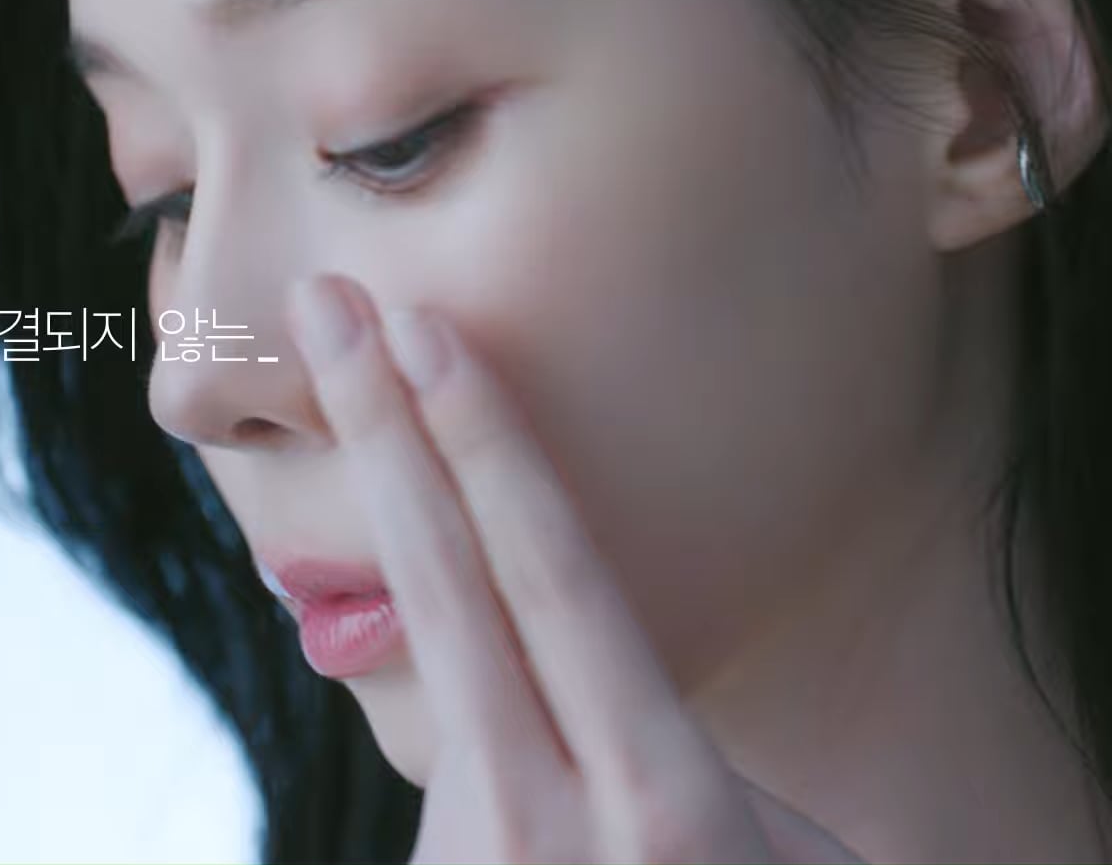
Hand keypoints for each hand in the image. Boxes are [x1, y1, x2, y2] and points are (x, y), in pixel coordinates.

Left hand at [288, 274, 864, 864]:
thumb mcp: (788, 850)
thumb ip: (683, 751)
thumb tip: (612, 675)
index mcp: (661, 799)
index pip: (553, 577)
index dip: (486, 442)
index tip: (425, 328)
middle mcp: (542, 824)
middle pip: (440, 586)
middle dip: (380, 426)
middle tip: (324, 303)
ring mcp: (465, 862)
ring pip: (439, 669)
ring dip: (427, 574)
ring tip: (456, 541)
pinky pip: (450, 754)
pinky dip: (484, 717)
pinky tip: (532, 784)